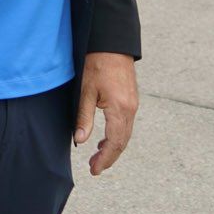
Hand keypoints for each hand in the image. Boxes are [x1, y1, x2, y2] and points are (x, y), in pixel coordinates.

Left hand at [75, 52, 138, 175]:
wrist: (111, 42)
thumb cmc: (96, 63)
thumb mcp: (85, 90)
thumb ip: (83, 117)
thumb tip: (80, 140)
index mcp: (120, 109)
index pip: (114, 142)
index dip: (105, 158)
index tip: (94, 170)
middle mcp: (131, 109)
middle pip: (123, 141)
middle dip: (109, 157)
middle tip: (95, 168)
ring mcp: (133, 103)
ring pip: (126, 133)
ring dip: (113, 147)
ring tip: (98, 156)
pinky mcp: (131, 98)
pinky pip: (126, 123)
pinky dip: (117, 135)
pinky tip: (105, 138)